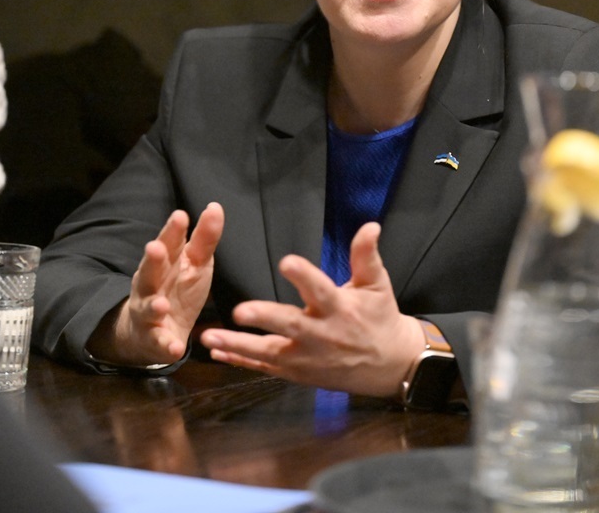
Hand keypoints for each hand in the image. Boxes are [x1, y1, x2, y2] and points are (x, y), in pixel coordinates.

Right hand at [88, 202, 222, 366]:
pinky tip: (174, 348)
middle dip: (153, 260)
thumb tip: (215, 206)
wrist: (153, 330)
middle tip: (156, 247)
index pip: (169, 243)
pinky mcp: (155, 339)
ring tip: (161, 304)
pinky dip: (166, 345)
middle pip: (150, 270)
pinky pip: (159, 343)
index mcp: (165, 264)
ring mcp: (149, 312)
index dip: (173, 231)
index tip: (181, 215)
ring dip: (154, 305)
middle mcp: (151, 285)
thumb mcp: (194, 263)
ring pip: (148, 307)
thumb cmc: (177, 288)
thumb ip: (204, 238)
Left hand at [199, 221, 423, 397]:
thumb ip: (366, 256)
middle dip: (264, 318)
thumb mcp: (376, 285)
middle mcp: (321, 334)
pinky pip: (265, 367)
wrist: (389, 365)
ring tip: (209, 338)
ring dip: (238, 345)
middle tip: (239, 312)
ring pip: (270, 352)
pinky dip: (240, 360)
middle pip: (290, 325)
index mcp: (340, 308)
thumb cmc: (379, 318)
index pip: (321, 289)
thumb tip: (370, 225)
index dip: (304, 276)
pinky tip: (216, 352)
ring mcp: (307, 357)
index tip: (286, 262)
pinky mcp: (298, 372)